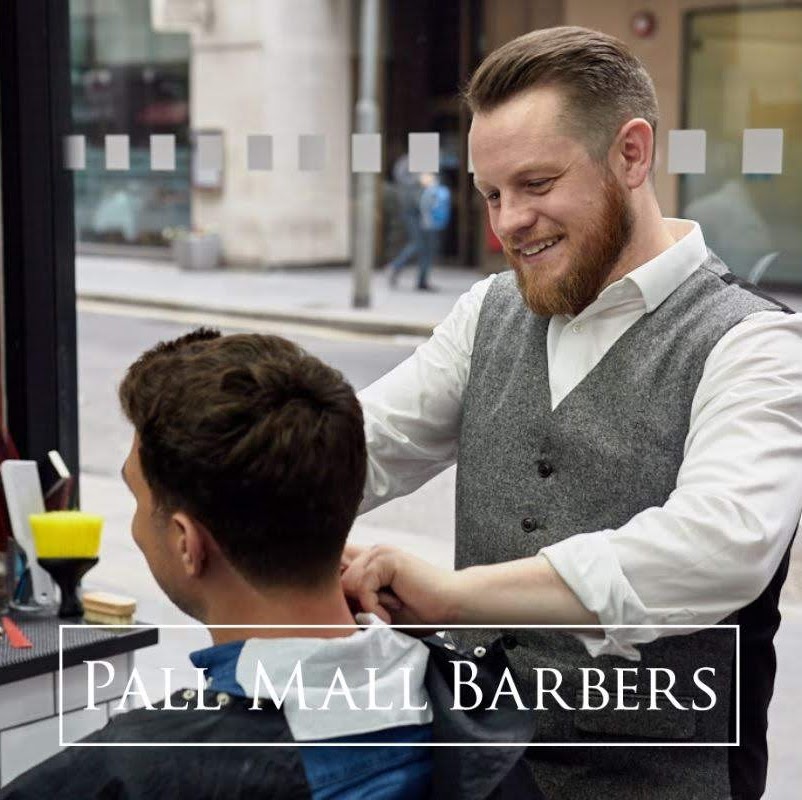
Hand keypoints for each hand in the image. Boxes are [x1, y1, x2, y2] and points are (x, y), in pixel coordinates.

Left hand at [341, 545, 459, 625]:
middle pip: (335, 579)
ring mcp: (379, 553)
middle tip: (378, 615)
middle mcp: (371, 553)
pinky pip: (362, 586)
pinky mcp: (387, 559)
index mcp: (368, 562)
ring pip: (347, 583)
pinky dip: (374, 605)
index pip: (334, 567)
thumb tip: (326, 607)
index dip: (333, 590)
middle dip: (350, 603)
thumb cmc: (419, 611)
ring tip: (389, 612)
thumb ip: (354, 603)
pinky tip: (393, 611)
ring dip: (366, 605)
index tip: (347, 613)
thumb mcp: (378, 610)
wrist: (451, 605)